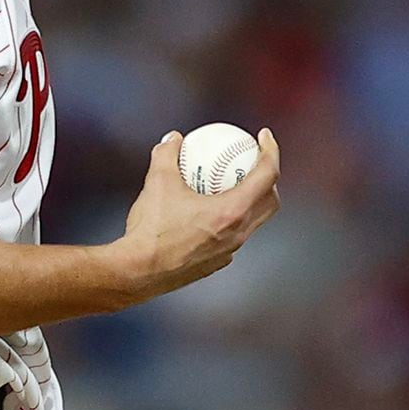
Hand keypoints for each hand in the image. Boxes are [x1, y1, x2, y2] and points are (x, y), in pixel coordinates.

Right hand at [112, 129, 280, 302]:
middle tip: (253, 163)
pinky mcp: (216, 264)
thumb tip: (173, 139)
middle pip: (270, 202)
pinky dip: (230, 221)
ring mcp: (229, 252)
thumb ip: (167, 154)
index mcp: (232, 212)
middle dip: (269, 179)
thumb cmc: (151, 230)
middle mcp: (237, 234)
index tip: (264, 137)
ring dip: (252, 202)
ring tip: (234, 187)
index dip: (271, 151)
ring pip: (253, 222)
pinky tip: (210, 213)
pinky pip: (233, 237)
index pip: (267, 175)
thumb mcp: (158, 181)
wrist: (137, 272)